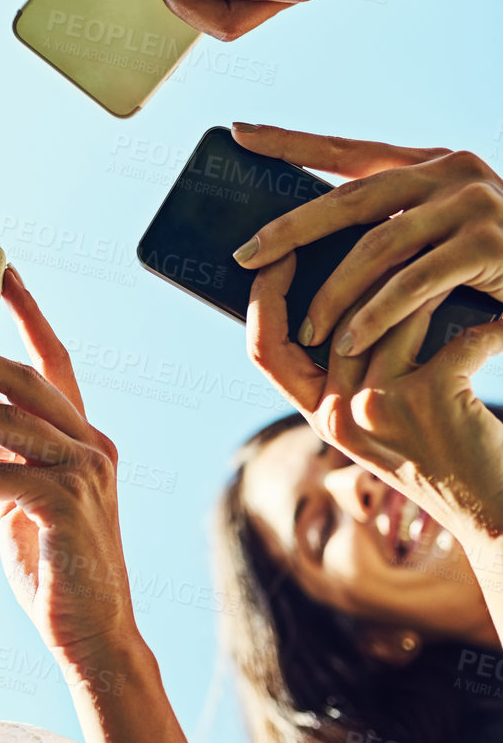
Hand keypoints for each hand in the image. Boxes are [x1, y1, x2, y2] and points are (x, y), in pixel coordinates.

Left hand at [0, 267, 136, 672]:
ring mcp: (85, 473)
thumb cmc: (54, 570)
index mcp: (84, 436)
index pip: (53, 359)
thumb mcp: (25, 502)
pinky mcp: (66, 507)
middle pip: (22, 377)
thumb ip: (3, 458)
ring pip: (5, 419)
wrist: (94, 638)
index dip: (26, 313)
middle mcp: (92, 444)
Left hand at [231, 126, 502, 355]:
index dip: (292, 142)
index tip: (240, 132)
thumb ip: (393, 231)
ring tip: (305, 326)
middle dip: (293, 228)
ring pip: (379, 247)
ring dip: (335, 291)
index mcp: (431, 163)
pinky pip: (416, 284)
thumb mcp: (444, 235)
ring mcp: (472, 207)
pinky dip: (377, 315)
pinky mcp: (488, 249)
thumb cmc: (497, 268)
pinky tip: (350, 339)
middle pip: (352, 198)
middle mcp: (450, 172)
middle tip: (246, 253)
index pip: (347, 149)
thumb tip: (308, 249)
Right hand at [247, 251, 502, 559]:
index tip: (282, 250)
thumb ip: (355, 364)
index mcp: (317, 413)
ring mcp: (379, 408)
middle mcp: (338, 413)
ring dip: (428, 286)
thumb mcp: (382, 413)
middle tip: (382, 230)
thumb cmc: (441, 451)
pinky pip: (451, 338)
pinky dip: (485, 328)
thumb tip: (349, 283)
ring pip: (390, 315)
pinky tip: (502, 322)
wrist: (491, 512)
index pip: (264, 348)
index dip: (265, 294)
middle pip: (331, 315)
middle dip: (356, 267)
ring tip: (452, 269)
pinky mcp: (427, 403)